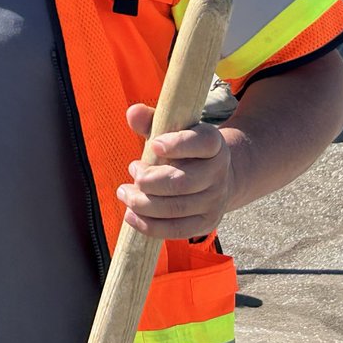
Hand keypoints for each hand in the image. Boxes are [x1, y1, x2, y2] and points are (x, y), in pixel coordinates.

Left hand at [117, 104, 233, 238]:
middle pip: (182, 182)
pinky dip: (150, 225)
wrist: (213, 175)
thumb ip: (150, 121)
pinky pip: (177, 230)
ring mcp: (215, 201)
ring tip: (124, 192)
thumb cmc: (181, 149)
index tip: (154, 145)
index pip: (202, 143)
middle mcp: (218, 173)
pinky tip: (130, 216)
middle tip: (131, 170)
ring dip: (143, 203)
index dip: (178, 144)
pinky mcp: (206, 223)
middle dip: (148, 180)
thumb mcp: (169, 130)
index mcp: (212, 144)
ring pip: (176, 208)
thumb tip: (133, 112)